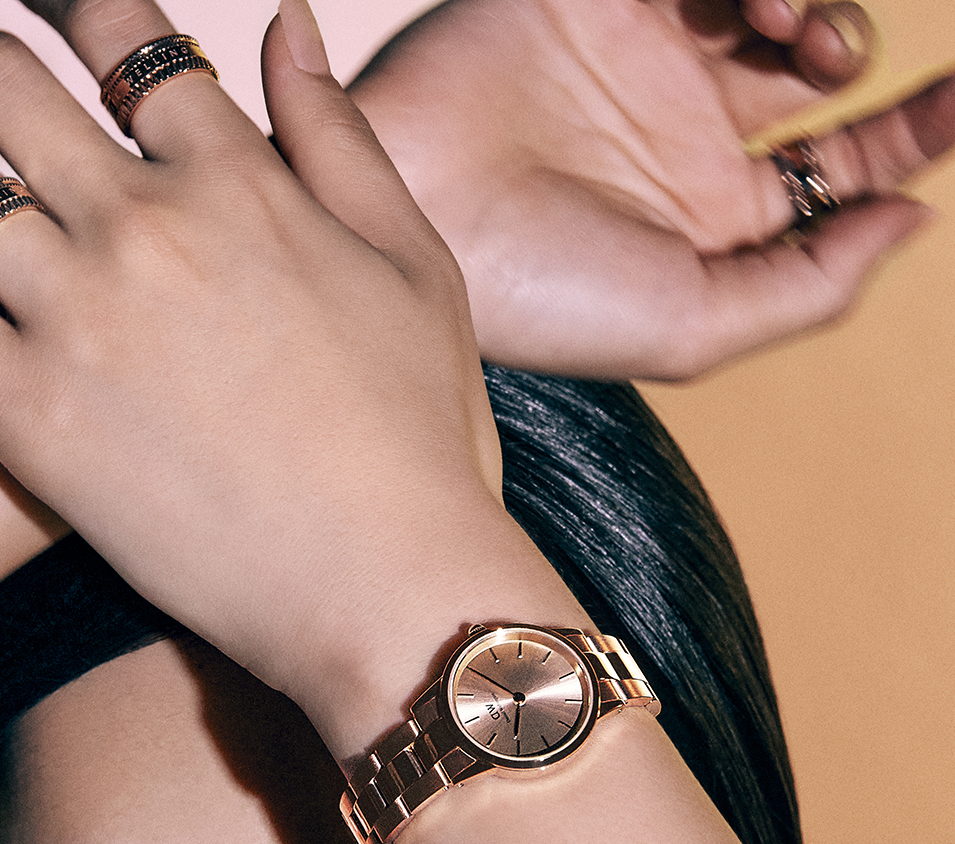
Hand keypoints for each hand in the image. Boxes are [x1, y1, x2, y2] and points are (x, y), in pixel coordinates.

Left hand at [0, 0, 584, 759]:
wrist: (379, 586)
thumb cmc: (417, 437)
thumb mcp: (413, 269)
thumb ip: (342, 140)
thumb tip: (284, 24)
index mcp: (240, 181)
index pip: (125, 39)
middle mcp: (143, 224)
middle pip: (4, 82)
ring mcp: (73, 314)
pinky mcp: (20, 411)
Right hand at [350, 0, 954, 378]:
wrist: (422, 219)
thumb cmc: (541, 298)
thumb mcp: (695, 326)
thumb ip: (812, 284)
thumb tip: (912, 220)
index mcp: (709, 226)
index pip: (835, 176)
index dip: (913, 145)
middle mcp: (689, 140)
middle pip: (822, 80)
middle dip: (875, 72)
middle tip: (905, 83)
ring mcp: (651, 60)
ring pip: (781, 5)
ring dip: (825, 16)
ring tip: (802, 41)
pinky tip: (765, 10)